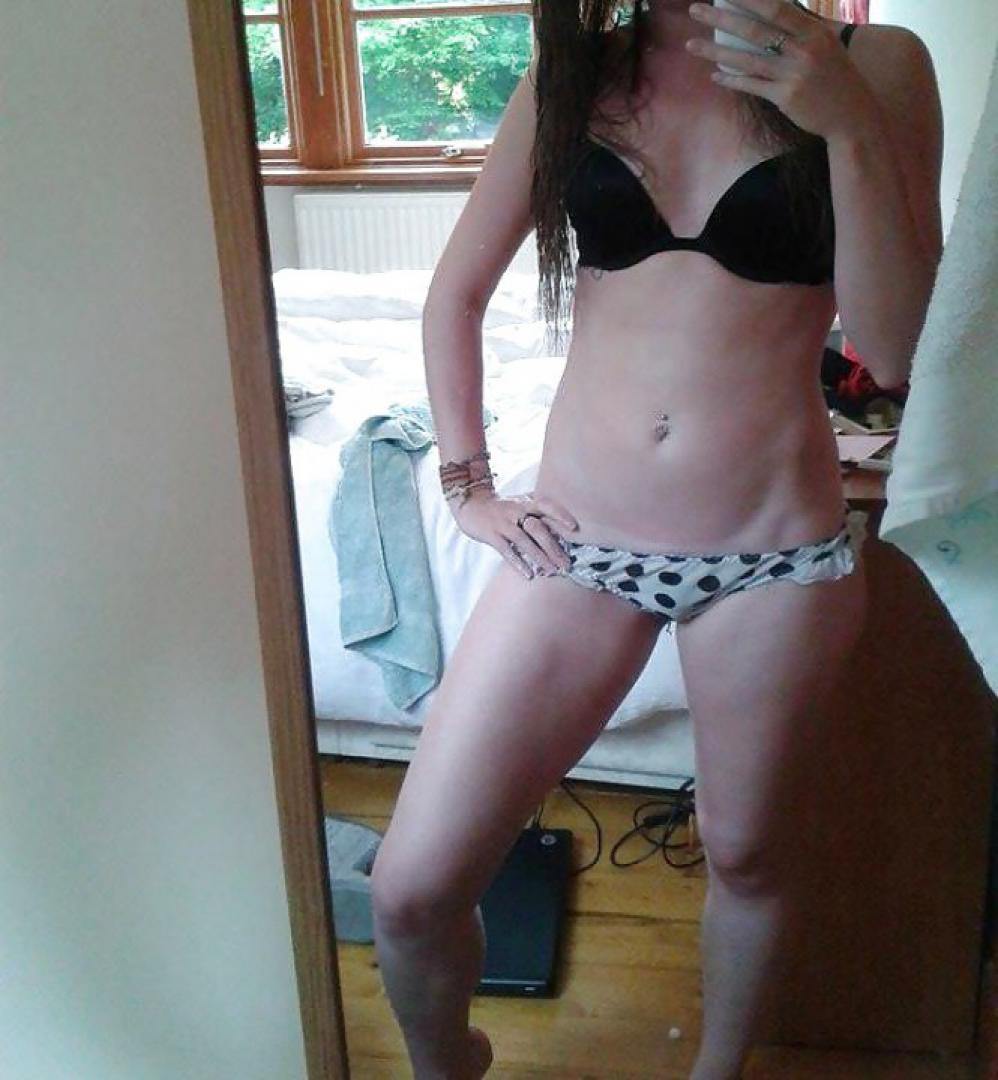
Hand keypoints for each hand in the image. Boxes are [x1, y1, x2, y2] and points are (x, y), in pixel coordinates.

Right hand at [452, 489, 578, 579]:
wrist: (470, 503)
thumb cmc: (501, 507)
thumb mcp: (519, 503)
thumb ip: (537, 512)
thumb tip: (561, 529)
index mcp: (525, 502)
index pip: (546, 506)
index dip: (560, 515)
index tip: (575, 528)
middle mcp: (516, 511)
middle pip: (539, 529)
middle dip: (554, 548)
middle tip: (566, 565)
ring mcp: (503, 523)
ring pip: (524, 541)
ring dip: (539, 558)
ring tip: (552, 572)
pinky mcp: (491, 534)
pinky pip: (506, 550)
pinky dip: (518, 563)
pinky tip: (528, 574)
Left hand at [685, 0, 878, 141]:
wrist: (851, 114)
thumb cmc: (835, 76)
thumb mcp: (824, 45)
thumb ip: (801, 29)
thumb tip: (772, 12)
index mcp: (813, 31)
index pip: (776, 8)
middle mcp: (803, 50)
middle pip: (754, 30)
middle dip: (721, 18)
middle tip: (695, 10)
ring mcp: (793, 75)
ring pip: (747, 60)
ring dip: (716, 52)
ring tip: (692, 44)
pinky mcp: (785, 98)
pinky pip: (752, 85)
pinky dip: (732, 80)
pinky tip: (715, 76)